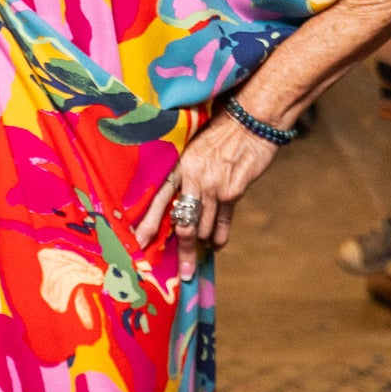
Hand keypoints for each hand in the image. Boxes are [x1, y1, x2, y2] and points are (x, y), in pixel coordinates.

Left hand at [135, 109, 276, 278]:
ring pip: (204, 227)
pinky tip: (217, 244)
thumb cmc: (222, 129)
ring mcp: (214, 186)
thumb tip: (177, 198)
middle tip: (182, 273)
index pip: (158, 199)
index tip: (137, 244)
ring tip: (202, 250)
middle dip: (183, 251)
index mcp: (178, 165)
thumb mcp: (195, 146)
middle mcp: (193, 178)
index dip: (148, 223)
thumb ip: (185, 171)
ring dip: (203, 241)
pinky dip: (220, 237)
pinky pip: (223, 222)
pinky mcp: (233, 191)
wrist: (253, 118)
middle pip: (182, 223)